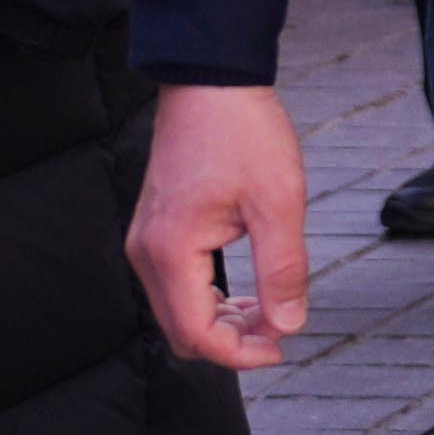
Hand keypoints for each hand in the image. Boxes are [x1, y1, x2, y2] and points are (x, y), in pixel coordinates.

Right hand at [133, 82, 313, 369]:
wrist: (210, 80)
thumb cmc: (242, 133)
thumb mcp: (279, 202)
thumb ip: (282, 270)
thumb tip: (288, 325)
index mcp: (171, 250)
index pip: (197, 335)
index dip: (240, 354)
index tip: (281, 346)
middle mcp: (146, 252)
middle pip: (181, 333)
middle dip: (231, 343)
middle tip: (279, 329)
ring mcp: (145, 241)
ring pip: (178, 313)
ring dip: (222, 323)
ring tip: (269, 309)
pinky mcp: (154, 231)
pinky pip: (176, 287)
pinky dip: (210, 299)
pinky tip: (247, 291)